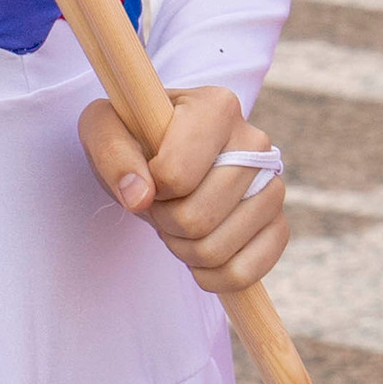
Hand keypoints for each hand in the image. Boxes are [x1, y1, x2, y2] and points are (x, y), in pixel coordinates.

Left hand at [79, 79, 288, 294]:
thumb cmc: (133, 137)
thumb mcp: (104, 130)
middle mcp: (255, 142)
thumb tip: (138, 196)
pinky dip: (212, 276)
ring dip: (183, 250)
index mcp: (217, 106)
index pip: (177, 175)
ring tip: (177, 222)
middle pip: (197, 217)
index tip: (147, 175)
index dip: (150, 189)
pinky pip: (247, 272)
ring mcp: (273, 185)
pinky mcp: (278, 224)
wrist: (162, 155)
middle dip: (164, 222)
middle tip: (159, 204)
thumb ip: (113, 155)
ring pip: (219, 248)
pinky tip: (198, 255)